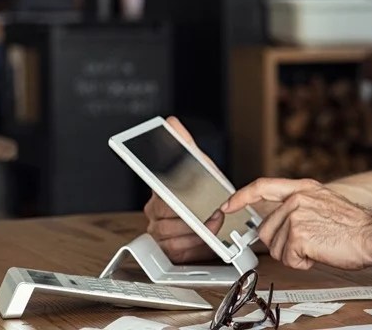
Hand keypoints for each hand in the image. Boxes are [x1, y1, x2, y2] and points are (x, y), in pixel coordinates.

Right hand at [142, 117, 220, 262]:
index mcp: (159, 190)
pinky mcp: (167, 248)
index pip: (159, 194)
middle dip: (193, 215)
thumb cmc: (205, 189)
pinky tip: (204, 237)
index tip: (179, 203)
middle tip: (212, 212)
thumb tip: (171, 123)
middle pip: (166, 216)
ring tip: (212, 223)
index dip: (171, 199)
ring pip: (171, 234)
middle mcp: (154, 210)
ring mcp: (158, 230)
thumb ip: (184, 144)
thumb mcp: (199, 164)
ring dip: (196, 231)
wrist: (217, 213)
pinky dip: (194, 244)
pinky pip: (176, 249)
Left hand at [221, 177, 371, 269]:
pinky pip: (287, 259)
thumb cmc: (354, 226)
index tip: (228, 205)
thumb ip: (298, 207)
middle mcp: (297, 199)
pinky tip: (319, 253)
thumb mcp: (324, 204)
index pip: (262, 187)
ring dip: (295, 254)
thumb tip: (277, 222)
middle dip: (282, 244)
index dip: (241, 197)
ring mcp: (296, 215)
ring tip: (318, 246)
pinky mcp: (298, 235)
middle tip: (307, 243)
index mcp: (303, 188)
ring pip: (276, 247)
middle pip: (266, 229)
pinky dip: (302, 263)